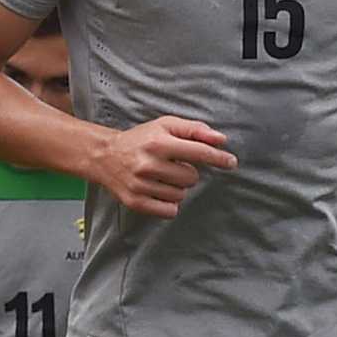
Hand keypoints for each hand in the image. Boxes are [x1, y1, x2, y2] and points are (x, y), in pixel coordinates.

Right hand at [93, 116, 235, 219]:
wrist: (104, 155)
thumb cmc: (141, 139)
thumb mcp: (165, 126)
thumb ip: (194, 130)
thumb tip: (221, 140)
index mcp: (158, 143)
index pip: (199, 152)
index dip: (219, 158)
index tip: (231, 162)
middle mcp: (148, 164)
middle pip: (192, 178)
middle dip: (187, 172)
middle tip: (172, 166)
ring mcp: (140, 185)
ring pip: (181, 195)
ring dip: (177, 188)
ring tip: (161, 177)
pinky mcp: (135, 202)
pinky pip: (169, 211)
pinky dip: (169, 204)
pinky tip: (159, 191)